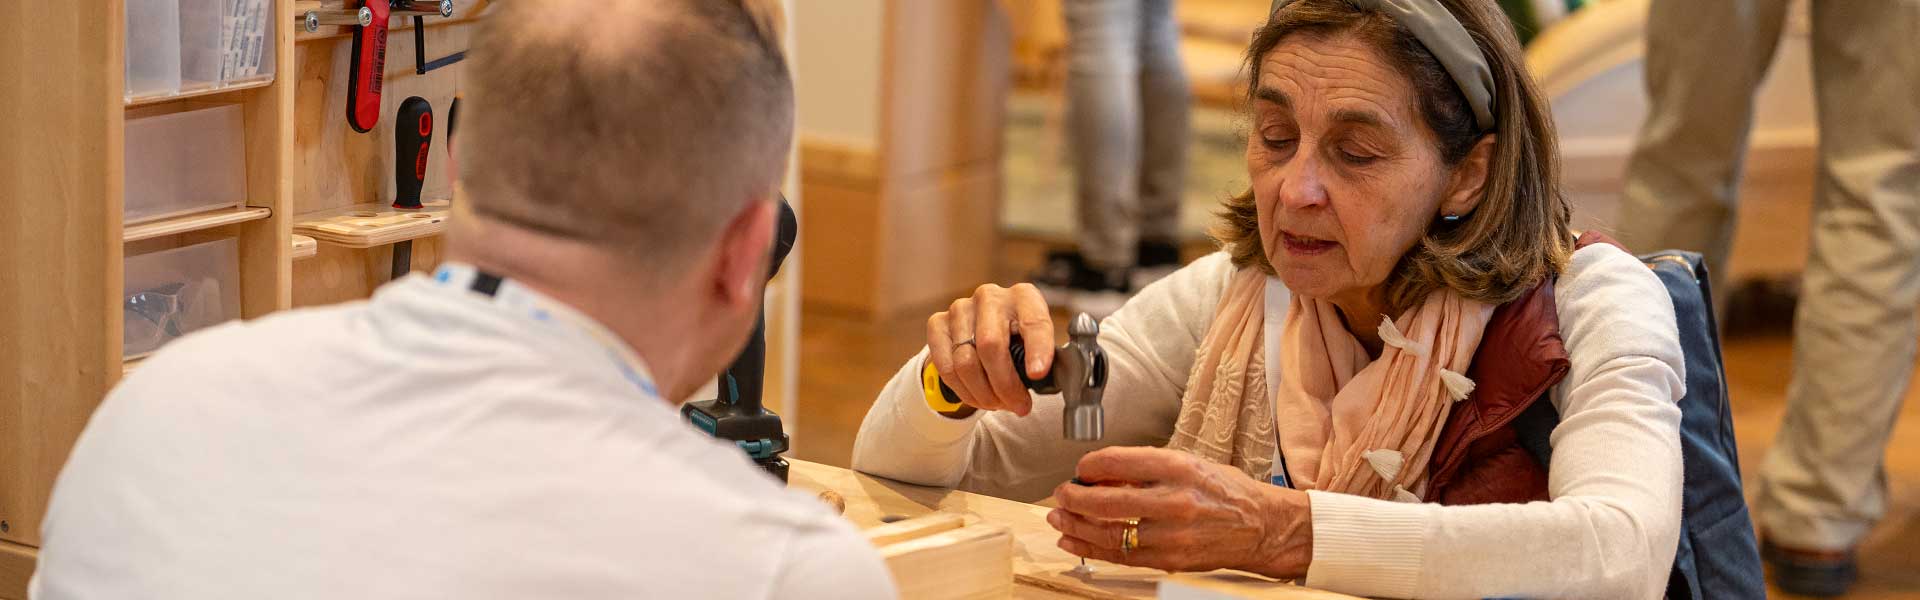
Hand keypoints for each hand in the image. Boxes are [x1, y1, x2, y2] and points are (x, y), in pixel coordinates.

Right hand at [926, 283, 1053, 415]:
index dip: (1037, 349)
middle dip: (1005, 385)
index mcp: (1023, 297)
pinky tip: (977, 397)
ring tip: (997, 404)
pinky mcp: (938, 323)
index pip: (1033, 321)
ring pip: (966, 362)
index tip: (1038, 374)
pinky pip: (946, 367)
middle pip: (991, 346)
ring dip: (983, 393)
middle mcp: (990, 297)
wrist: (982, 327)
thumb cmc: (1017, 337)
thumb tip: (1042, 382)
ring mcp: (960, 308)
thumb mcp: (1037, 342)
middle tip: (1018, 406)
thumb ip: (1043, 357)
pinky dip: (963, 390)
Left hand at [1047, 447, 1312, 578]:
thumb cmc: (1225, 491)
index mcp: (1179, 467)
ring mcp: (1173, 535)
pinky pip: (1122, 556)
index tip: (1080, 468)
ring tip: (1058, 517)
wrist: (1263, 526)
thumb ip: (1146, 467)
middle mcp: (1176, 500)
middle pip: (1108, 502)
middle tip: (1060, 494)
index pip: (1119, 461)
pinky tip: (1073, 540)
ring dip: (1076, 526)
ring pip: (1110, 534)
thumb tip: (1101, 474)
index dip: (1090, 465)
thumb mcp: (1189, 463)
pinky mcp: (1171, 560)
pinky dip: (1092, 548)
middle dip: (1075, 498)